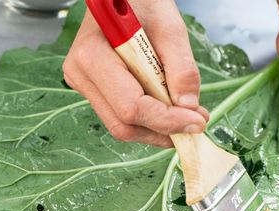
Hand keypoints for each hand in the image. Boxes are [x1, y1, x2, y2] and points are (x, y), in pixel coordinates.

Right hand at [63, 0, 207, 147]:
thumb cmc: (141, 1)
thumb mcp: (169, 27)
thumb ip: (181, 68)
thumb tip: (189, 107)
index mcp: (92, 56)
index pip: (131, 107)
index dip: (166, 120)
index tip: (197, 121)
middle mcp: (81, 76)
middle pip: (124, 124)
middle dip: (163, 130)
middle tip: (195, 123)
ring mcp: (86, 86)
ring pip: (123, 127)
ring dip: (157, 129)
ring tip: (186, 117)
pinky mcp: (95, 91)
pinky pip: (122, 118)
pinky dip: (149, 121)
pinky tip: (169, 111)